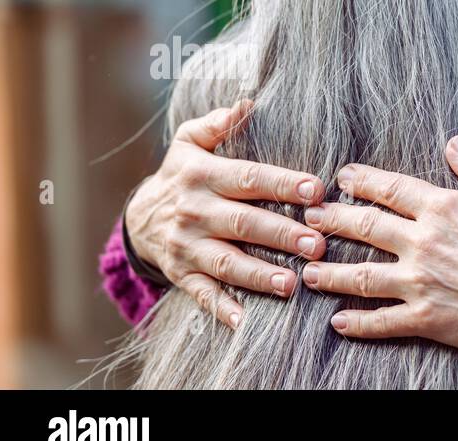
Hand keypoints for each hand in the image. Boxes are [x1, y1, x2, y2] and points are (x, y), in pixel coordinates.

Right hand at [125, 101, 326, 327]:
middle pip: (244, 222)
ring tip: (291, 284)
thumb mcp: (189, 142)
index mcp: (202, 175)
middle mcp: (194, 211)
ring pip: (226, 261)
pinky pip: (203, 294)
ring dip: (259, 275)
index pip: (248, 177)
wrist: (138, 218)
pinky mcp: (183, 275)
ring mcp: (187, 246)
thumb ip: (218, 123)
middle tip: (318, 245)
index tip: (316, 189)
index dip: (282, 182)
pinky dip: (223, 309)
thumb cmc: (182, 175)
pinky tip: (246, 322)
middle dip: (282, 234)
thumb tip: (249, 102)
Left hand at [301, 136, 457, 350]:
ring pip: (362, 276)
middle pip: (366, 227)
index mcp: (444, 208)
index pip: (391, 189)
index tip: (342, 178)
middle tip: (310, 218)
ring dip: (331, 273)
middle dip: (334, 221)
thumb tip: (454, 143)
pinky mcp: (427, 318)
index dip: (363, 181)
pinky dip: (358, 323)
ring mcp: (420, 283)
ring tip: (309, 271)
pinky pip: (382, 322)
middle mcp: (423, 243)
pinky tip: (338, 322)